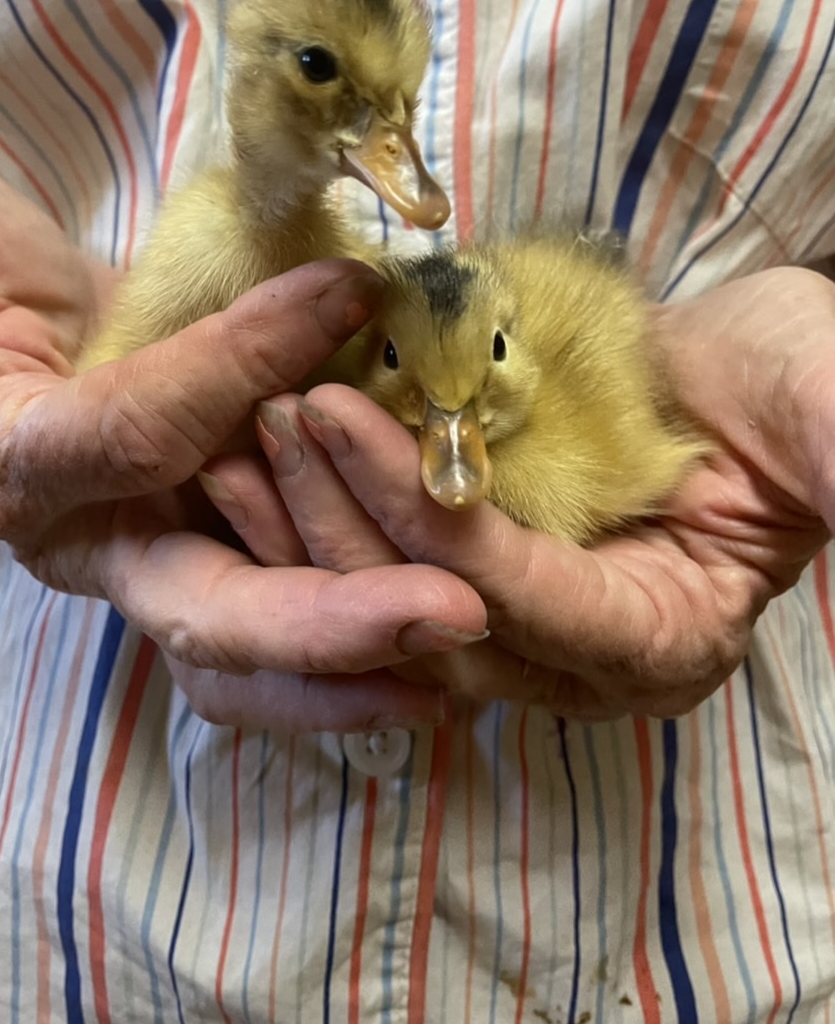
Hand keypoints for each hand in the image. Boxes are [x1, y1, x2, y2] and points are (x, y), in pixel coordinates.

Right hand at [0, 165, 488, 730]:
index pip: (126, 440)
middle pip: (208, 616)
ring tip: (472, 640)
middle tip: (452, 615)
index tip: (344, 295)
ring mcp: (168, 552)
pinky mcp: (227, 538)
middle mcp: (96, 547)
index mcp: (16, 477)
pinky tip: (448, 593)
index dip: (227, 373)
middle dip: (328, 625)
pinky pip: (294, 597)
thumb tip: (0, 251)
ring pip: (259, 649)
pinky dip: (362, 608)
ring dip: (361, 654)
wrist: (19, 316)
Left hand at [201, 267, 834, 719]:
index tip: (342, 415)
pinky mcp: (481, 573)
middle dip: (343, 525)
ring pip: (389, 604)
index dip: (431, 521)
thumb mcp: (831, 411)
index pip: (520, 601)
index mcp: (660, 643)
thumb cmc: (803, 379)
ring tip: (248, 427)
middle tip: (274, 416)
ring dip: (314, 522)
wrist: (752, 364)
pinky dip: (331, 509)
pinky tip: (272, 446)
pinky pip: (386, 561)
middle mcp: (578, 659)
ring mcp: (520, 620)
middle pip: (432, 620)